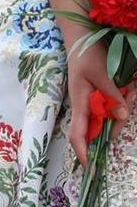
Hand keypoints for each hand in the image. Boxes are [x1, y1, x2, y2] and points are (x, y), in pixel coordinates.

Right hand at [65, 40, 130, 162]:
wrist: (80, 38)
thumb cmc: (86, 55)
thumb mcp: (101, 74)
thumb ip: (111, 96)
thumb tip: (122, 117)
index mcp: (79, 103)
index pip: (78, 133)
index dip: (82, 152)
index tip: (91, 168)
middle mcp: (84, 106)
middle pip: (98, 130)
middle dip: (115, 127)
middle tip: (128, 98)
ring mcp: (91, 102)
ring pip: (108, 119)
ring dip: (121, 113)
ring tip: (129, 88)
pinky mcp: (98, 96)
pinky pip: (111, 108)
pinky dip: (121, 104)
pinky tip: (128, 88)